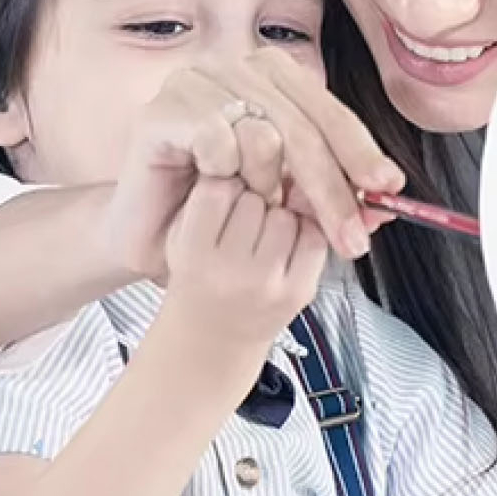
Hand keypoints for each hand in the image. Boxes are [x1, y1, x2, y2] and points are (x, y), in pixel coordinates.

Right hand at [104, 50, 403, 280]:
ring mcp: (197, 83)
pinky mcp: (163, 109)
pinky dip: (228, 174)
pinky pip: (219, 140)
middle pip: (304, 124)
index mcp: (272, 78)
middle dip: (332, 188)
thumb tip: (387, 204)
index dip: (361, 152)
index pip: (329, 111)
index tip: (388, 191)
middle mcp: (237, 68)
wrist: (151, 239)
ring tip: (261, 209)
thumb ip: (332, 195)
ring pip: (266, 133)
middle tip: (351, 238)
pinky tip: (219, 189)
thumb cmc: (216, 216)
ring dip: (271, 186)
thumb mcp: (286, 206)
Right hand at [160, 178, 328, 352]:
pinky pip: (314, 237)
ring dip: (279, 215)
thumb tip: (262, 153)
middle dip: (252, 199)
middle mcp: (230, 272)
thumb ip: (209, 196)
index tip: (221, 195)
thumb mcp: (182, 237)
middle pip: (255, 198)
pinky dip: (303, 233)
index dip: (223, 184)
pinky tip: (285, 246)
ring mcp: (267, 283)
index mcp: (193, 254)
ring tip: (261, 237)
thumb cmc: (197, 281)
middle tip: (243, 221)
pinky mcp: (299, 291)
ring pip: (285, 214)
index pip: (217, 188)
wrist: (211, 342)